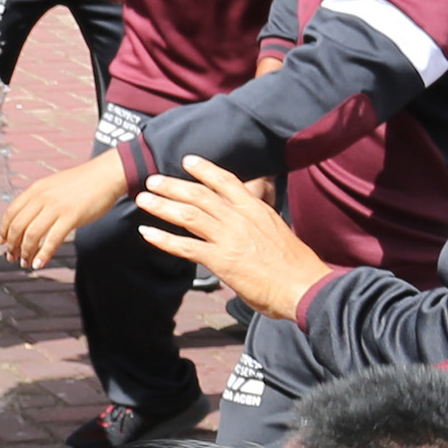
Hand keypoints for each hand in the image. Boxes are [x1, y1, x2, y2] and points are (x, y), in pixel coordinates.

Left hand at [0, 153, 130, 268]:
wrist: (106, 175)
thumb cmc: (83, 182)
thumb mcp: (53, 186)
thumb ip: (39, 199)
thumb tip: (27, 217)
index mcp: (36, 190)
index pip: (11, 213)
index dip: (4, 231)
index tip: (3, 242)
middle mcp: (42, 197)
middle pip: (17, 227)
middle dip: (12, 246)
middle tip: (12, 257)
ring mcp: (56, 207)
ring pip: (31, 235)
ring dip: (25, 253)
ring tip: (25, 263)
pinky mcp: (71, 217)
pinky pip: (52, 240)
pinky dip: (43, 255)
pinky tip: (39, 263)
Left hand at [134, 155, 327, 321]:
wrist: (303, 286)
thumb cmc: (294, 266)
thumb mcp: (276, 233)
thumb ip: (256, 225)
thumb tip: (245, 228)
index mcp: (256, 210)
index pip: (227, 181)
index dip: (205, 170)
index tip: (187, 161)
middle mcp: (241, 218)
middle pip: (201, 195)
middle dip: (173, 185)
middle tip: (152, 180)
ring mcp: (230, 238)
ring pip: (189, 215)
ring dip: (163, 205)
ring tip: (144, 199)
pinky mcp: (221, 260)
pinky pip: (186, 247)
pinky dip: (164, 239)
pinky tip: (147, 234)